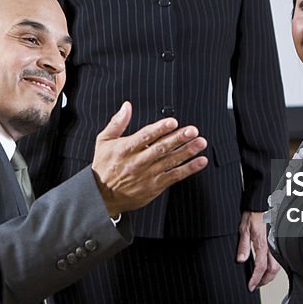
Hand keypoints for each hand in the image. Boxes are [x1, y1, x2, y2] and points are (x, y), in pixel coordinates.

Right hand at [92, 102, 208, 216]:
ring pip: (170, 161)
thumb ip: (117, 123)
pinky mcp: (155, 186)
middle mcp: (137, 162)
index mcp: (125, 149)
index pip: (145, 137)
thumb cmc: (103, 166)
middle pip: (161, 148)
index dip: (160, 129)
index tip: (173, 122)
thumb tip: (127, 106)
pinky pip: (174, 176)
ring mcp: (147, 175)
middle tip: (193, 131)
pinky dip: (189, 169)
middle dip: (178, 139)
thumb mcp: (103, 141)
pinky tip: (200, 162)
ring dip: (187, 152)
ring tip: (200, 143)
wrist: (102, 197)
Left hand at [237, 210, 278, 290]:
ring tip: (260, 279)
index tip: (251, 286)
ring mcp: (274, 245)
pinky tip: (266, 268)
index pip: (260, 266)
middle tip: (255, 285)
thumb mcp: (244, 229)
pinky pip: (277, 259)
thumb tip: (241, 260)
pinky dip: (272, 267)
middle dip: (264, 280)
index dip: (256, 278)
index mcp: (262, 244)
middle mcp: (271, 246)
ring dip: (269, 275)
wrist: (260, 205)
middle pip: (272, 270)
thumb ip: (243, 246)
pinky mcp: (275, 243)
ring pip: (277, 265)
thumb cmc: (252, 214)